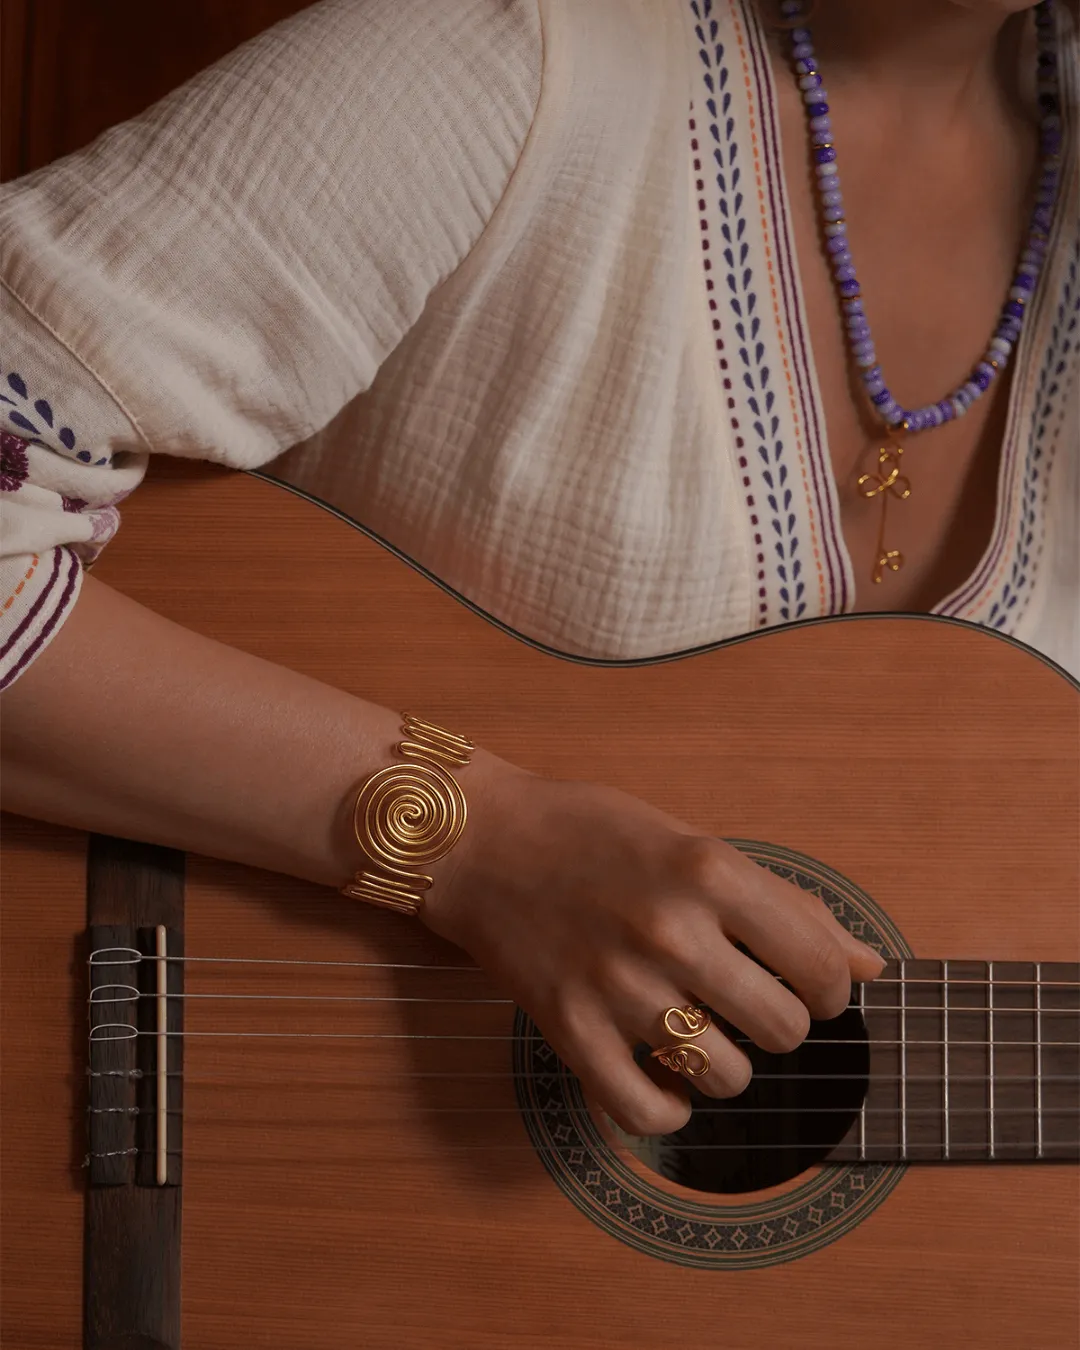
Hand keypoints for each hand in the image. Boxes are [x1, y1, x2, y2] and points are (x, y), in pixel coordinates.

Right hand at [423, 754, 885, 1136]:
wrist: (482, 839)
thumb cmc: (594, 833)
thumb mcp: (696, 843)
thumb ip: (786, 905)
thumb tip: (869, 967)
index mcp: (711, 870)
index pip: (821, 969)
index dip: (828, 992)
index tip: (807, 989)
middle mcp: (671, 929)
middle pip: (783, 1031)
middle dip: (779, 1027)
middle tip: (744, 1004)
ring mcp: (618, 985)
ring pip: (726, 1076)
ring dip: (725, 1066)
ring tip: (697, 1031)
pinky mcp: (569, 1030)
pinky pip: (646, 1112)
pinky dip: (667, 1109)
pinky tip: (664, 1079)